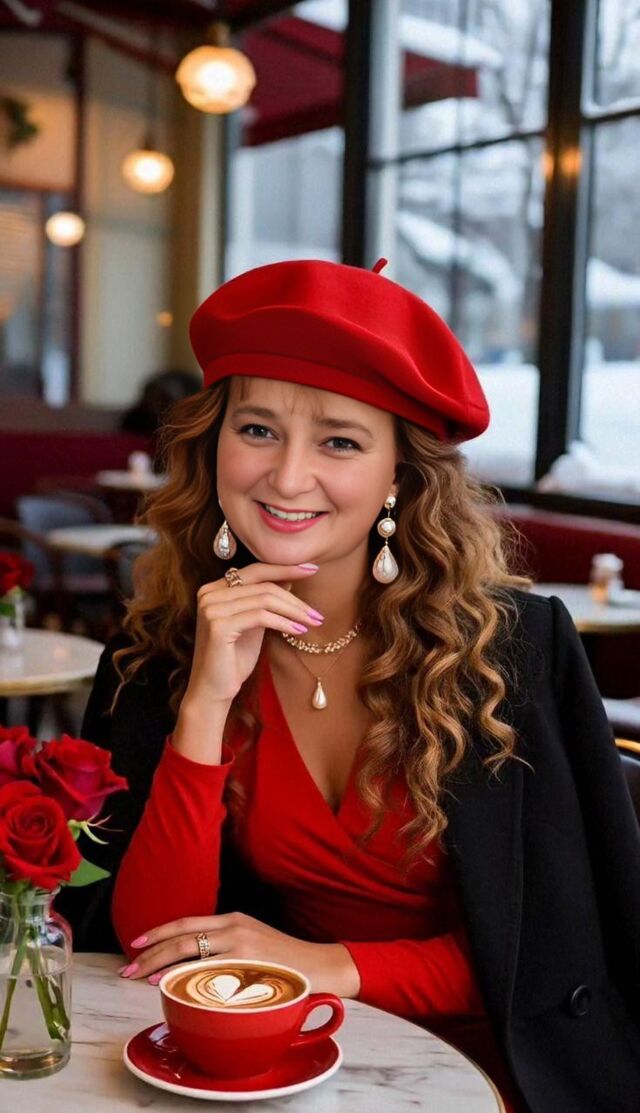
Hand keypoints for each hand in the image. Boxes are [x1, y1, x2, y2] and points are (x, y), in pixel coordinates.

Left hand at [119, 911, 360, 996]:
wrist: (321, 965)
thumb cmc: (285, 961)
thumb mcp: (252, 943)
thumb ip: (225, 946)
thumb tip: (191, 960)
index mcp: (234, 920)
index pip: (187, 923)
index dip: (159, 933)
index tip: (136, 945)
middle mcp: (235, 928)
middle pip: (183, 938)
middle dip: (152, 953)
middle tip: (128, 967)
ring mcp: (242, 947)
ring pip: (192, 954)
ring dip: (162, 967)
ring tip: (141, 978)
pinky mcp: (250, 967)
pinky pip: (211, 974)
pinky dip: (187, 980)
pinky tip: (172, 988)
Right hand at [184, 562, 322, 708]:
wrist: (213, 691)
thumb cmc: (234, 659)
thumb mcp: (254, 624)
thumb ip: (264, 600)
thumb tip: (289, 577)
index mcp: (214, 589)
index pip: (255, 570)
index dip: (285, 568)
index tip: (312, 569)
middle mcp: (209, 594)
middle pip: (262, 584)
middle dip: (294, 597)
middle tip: (317, 611)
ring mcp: (211, 608)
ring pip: (264, 599)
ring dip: (294, 611)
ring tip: (313, 622)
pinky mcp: (218, 625)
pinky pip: (260, 616)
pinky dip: (283, 622)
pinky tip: (299, 631)